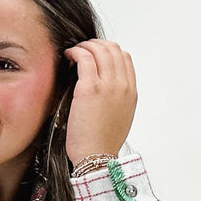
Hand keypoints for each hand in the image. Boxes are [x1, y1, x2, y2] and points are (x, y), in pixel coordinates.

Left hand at [63, 40, 136, 165]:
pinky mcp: (90, 88)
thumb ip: (117, 99)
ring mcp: (108, 85)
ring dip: (85, 46)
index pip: (124, 58)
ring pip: (99, 50)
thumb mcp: (120, 118)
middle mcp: (122, 85)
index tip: (96, 54)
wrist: (96, 156)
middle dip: (96, 44)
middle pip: (113, 50)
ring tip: (74, 51)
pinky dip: (76, 51)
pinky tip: (69, 55)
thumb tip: (105, 88)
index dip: (109, 51)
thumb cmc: (102, 143)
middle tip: (83, 48)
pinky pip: (84, 58)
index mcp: (131, 93)